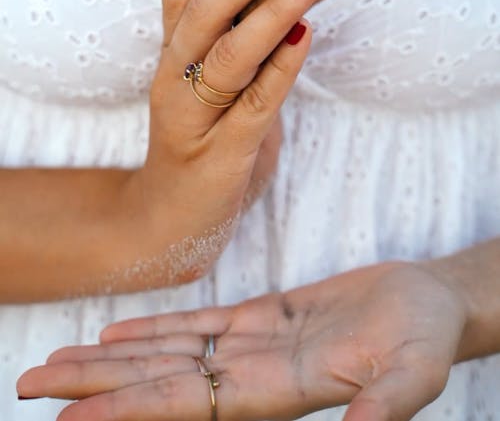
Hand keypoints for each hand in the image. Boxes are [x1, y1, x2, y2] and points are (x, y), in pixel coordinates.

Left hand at [17, 260, 467, 419]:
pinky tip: (118, 332)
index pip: (190, 406)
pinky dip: (156, 327)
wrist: (430, 303)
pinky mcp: (263, 317)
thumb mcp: (416, 373)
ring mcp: (254, 346)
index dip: (129, 409)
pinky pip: (199, 324)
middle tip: (30, 383)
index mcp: (280, 392)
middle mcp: (253, 375)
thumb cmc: (427, 338)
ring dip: (113, 357)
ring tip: (58, 361)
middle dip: (95, 385)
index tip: (71, 415)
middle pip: (160, 382)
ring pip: (170, 353)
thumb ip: (384, 407)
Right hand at [119, 0, 324, 285]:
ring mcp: (193, 120)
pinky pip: (254, 105)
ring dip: (270, 11)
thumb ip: (236, 38)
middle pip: (199, 14)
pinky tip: (305, 34)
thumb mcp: (212, 84)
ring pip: (225, 55)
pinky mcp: (220, 156)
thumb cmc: (203, 140)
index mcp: (171, 59)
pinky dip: (281, 67)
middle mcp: (173, 82)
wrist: (171, 224)